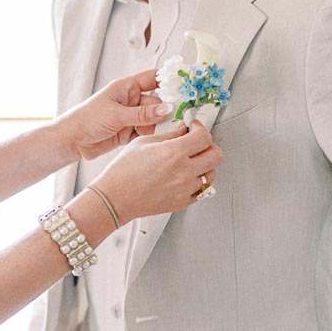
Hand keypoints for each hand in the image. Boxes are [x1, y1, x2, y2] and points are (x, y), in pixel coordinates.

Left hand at [56, 69, 171, 161]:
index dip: (169, 80)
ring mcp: (130, 117)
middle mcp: (130, 100)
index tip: (185, 84)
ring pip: (153, 120)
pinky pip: (146, 132)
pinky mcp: (128, 132)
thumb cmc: (86, 119)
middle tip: (168, 119)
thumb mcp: (117, 115)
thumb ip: (143, 114)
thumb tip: (167, 109)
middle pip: (157, 103)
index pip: (153, 78)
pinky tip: (145, 141)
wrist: (71, 141)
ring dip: (154, 127)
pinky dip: (148, 137)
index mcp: (126, 87)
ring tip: (149, 133)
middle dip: (162, 112)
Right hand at [95, 119, 222, 222]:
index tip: (194, 128)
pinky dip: (198, 182)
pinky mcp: (182, 202)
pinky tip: (186, 177)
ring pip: (211, 174)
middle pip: (216, 155)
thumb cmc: (122, 172)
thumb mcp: (143, 143)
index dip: (201, 129)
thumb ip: (169, 135)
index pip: (204, 137)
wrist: (115, 198)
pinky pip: (201, 191)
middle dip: (209, 146)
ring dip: (205, 165)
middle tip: (198, 144)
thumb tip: (183, 130)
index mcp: (173, 153)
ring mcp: (184, 189)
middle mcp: (183, 172)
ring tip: (191, 162)